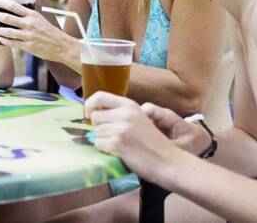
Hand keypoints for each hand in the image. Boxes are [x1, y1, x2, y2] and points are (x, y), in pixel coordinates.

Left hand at [0, 0, 69, 60]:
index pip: (14, 6)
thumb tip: (13, 15)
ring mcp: (28, 35)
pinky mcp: (28, 46)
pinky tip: (1, 39)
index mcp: (33, 15)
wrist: (61, 46)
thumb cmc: (50, 32)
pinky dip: (5, 41)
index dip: (2, 3)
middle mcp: (29, 24)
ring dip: (0, 30)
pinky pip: (12, 43)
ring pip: (8, 32)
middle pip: (8, 18)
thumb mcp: (40, 20)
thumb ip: (28, 17)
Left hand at [85, 92, 199, 182]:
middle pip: (95, 116)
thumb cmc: (152, 141)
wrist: (168, 160)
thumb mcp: (138, 117)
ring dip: (103, 140)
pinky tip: (118, 151)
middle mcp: (124, 114)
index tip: (89, 113)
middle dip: (99, 127)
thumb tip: (94, 112)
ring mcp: (121, 129)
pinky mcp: (118, 144)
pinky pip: (98, 144)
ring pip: (96, 132)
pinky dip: (105, 149)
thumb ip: (120, 112)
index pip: (99, 96)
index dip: (90, 104)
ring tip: (119, 144)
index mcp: (129, 104)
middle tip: (112, 135)